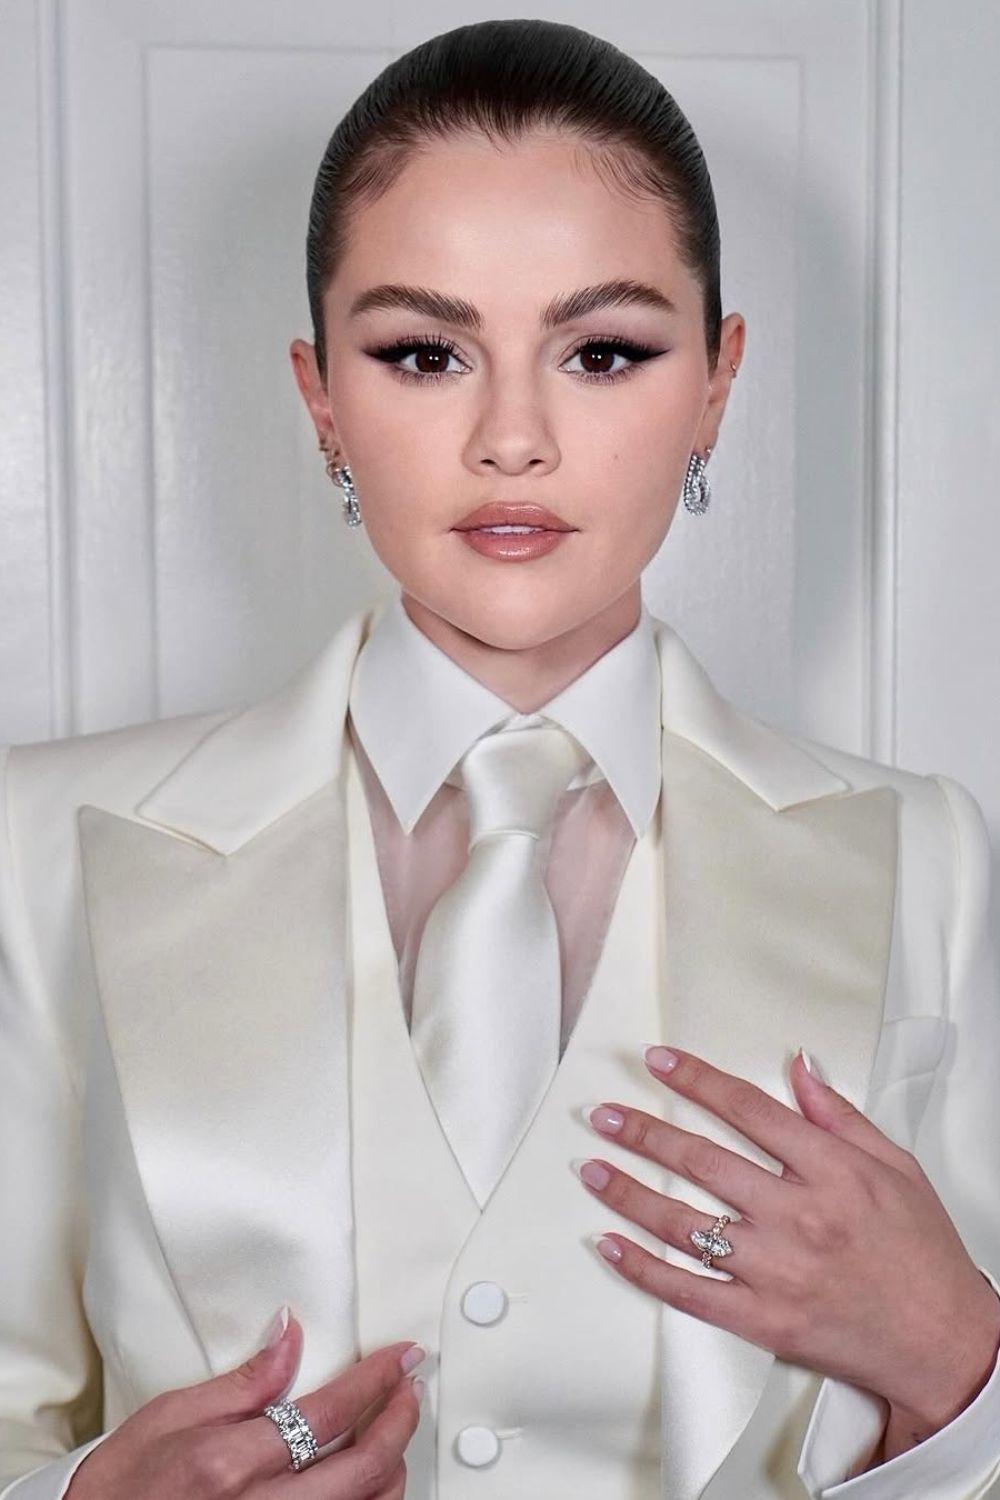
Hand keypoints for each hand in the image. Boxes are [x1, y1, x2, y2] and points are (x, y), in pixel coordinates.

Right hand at [64, 1310, 424, 1498]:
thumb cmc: (121, 1485)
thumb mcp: (170, 1415)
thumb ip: (242, 1381)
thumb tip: (290, 1335)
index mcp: (230, 1463)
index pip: (330, 1412)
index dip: (378, 1379)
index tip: (402, 1358)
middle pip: (366, 1468)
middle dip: (402, 1419)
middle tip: (412, 1387)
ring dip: (393, 1467)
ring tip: (396, 1431)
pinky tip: (371, 1482)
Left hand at [576, 1045, 999, 1444]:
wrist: (943, 1343)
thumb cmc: (922, 1255)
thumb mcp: (895, 1167)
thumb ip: (839, 1115)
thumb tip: (800, 1067)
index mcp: (832, 1172)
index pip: (747, 1110)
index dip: (696, 1079)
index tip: (660, 1062)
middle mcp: (798, 1216)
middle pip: (702, 1160)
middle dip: (644, 1131)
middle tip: (607, 1114)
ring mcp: (775, 1271)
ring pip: (683, 1223)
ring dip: (628, 1192)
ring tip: (593, 1168)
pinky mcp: (762, 1320)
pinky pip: (687, 1291)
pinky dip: (643, 1267)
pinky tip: (611, 1244)